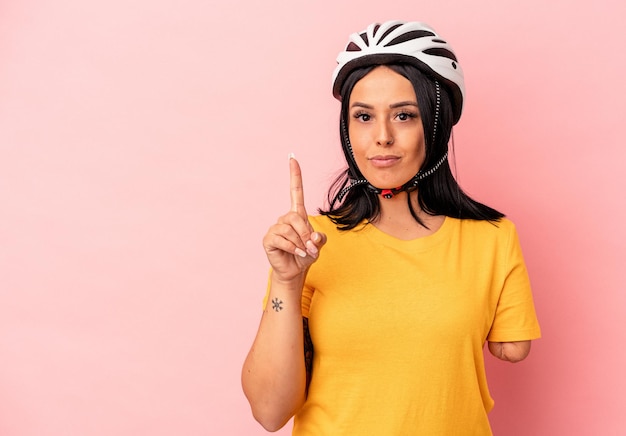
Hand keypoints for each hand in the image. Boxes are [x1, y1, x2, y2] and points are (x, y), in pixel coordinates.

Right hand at [262, 156, 326, 281]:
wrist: (295, 270)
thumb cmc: (306, 254)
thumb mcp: (318, 246)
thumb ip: (319, 239)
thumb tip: (313, 237)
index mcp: (297, 215)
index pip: (295, 191)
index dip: (294, 175)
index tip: (292, 158)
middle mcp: (285, 218)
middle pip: (297, 217)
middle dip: (306, 233)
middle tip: (310, 247)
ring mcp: (275, 228)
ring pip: (290, 230)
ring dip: (300, 243)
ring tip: (303, 251)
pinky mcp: (269, 239)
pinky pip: (282, 240)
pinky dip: (293, 248)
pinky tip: (296, 253)